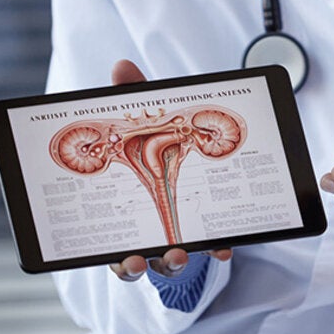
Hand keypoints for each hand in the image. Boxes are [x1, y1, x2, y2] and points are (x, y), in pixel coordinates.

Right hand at [104, 59, 231, 281]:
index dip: (117, 259)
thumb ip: (135, 98)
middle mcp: (144, 234)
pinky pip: (208, 248)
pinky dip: (214, 248)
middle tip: (141, 261)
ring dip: (172, 262)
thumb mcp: (145, 119)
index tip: (127, 258)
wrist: (188, 149)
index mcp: (121, 214)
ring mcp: (175, 237)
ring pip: (168, 262)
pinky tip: (223, 247)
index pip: (110, 246)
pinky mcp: (204, 234)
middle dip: (136, 266)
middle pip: (134, 263)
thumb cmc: (156, 143)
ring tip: (179, 255)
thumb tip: (122, 66)